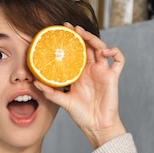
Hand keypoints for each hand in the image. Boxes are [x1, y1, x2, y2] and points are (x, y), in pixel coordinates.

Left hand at [34, 24, 126, 147]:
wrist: (96, 126)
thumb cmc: (81, 115)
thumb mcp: (63, 101)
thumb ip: (50, 92)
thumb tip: (34, 82)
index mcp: (80, 73)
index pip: (75, 51)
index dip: (70, 41)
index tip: (59, 31)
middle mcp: (91, 69)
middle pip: (88, 46)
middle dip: (80, 34)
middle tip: (69, 26)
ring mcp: (103, 72)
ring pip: (102, 48)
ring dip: (94, 39)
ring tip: (83, 34)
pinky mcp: (113, 77)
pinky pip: (119, 60)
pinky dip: (115, 52)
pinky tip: (105, 52)